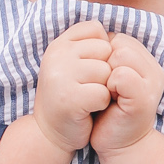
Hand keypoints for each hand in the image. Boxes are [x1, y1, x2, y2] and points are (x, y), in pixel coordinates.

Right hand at [32, 19, 111, 154]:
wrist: (49, 133)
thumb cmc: (69, 96)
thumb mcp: (72, 64)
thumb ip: (87, 45)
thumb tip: (114, 36)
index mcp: (58, 44)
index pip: (96, 29)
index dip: (102, 50)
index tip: (88, 68)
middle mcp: (56, 55)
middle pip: (105, 50)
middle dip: (105, 70)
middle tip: (87, 86)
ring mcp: (60, 76)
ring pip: (107, 72)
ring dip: (105, 88)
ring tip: (87, 98)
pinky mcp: (69, 98)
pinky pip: (103, 93)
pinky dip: (102, 104)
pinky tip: (88, 109)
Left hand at [92, 33, 163, 157]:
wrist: (116, 146)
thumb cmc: (106, 111)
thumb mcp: (108, 78)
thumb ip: (108, 56)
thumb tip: (95, 32)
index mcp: (145, 62)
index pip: (119, 38)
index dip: (103, 56)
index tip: (103, 80)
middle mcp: (154, 70)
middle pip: (121, 43)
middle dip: (105, 62)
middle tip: (105, 88)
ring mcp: (152, 84)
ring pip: (121, 55)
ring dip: (106, 73)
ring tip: (108, 94)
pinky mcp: (144, 98)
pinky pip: (122, 75)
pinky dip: (109, 86)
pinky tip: (109, 101)